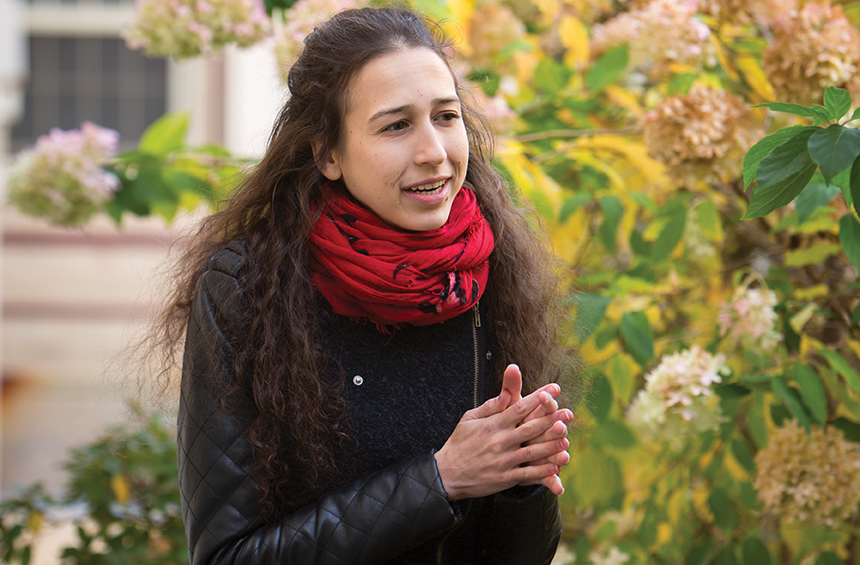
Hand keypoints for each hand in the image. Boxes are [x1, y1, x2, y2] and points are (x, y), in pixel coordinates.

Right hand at [434, 366, 570, 499]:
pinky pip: (528, 474)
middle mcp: (500, 440)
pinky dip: (543, 471)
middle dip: (552, 419)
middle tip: (568, 413)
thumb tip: (506, 393)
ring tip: (567, 438)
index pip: (520, 407)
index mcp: (493, 424)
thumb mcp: (469, 418)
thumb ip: (491, 406)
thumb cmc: (459, 443)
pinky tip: (556, 466)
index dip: (539, 397)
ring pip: (533, 451)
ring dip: (552, 445)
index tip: (554, 388)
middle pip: (531, 427)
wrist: (447, 474)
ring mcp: (504, 460)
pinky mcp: (505, 478)